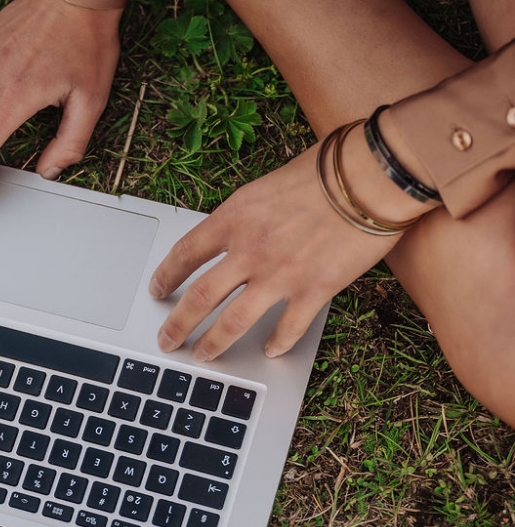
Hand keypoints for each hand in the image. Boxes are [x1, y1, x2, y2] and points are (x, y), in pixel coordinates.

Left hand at [149, 133, 434, 360]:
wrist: (370, 176)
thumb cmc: (324, 171)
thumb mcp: (264, 187)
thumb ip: (243, 217)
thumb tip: (229, 238)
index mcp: (233, 219)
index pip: (184, 254)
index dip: (165, 276)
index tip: (157, 291)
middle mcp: (249, 250)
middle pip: (199, 298)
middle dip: (177, 325)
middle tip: (166, 341)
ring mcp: (280, 274)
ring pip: (233, 322)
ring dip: (213, 344)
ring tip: (203, 356)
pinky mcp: (315, 290)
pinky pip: (288, 329)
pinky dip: (277, 344)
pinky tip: (270, 352)